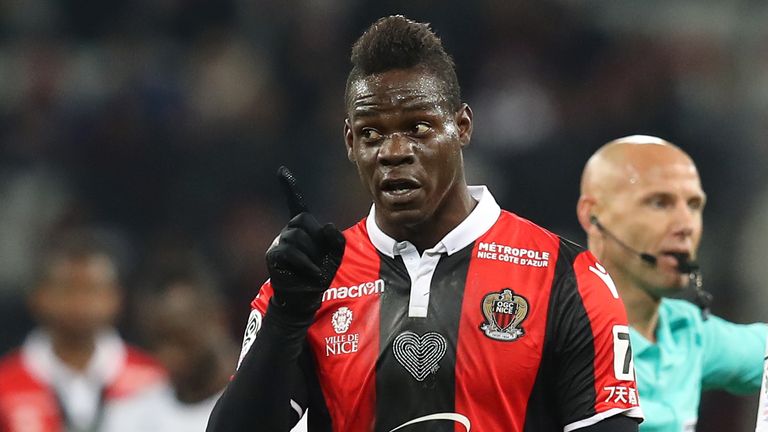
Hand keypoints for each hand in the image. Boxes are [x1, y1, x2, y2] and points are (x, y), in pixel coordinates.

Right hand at [266, 167, 344, 316]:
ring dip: (312, 257)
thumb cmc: (319, 274)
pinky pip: (292, 252)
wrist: (306, 298)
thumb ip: (337, 239)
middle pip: (305, 223)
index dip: (289, 187)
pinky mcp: (273, 255)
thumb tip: (326, 224)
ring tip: (313, 271)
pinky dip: (306, 265)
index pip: (296, 204)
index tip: (281, 170)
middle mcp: (288, 231)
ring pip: (298, 238)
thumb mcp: (335, 256)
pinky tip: (311, 275)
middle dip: (317, 243)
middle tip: (318, 262)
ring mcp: (279, 242)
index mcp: (303, 228)